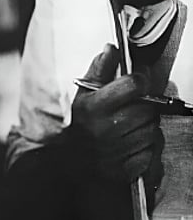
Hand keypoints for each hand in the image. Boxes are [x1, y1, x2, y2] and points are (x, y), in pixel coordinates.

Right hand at [71, 43, 162, 183]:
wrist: (67, 163)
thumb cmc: (78, 125)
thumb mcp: (82, 94)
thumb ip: (98, 70)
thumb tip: (111, 49)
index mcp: (95, 107)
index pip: (134, 85)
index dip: (142, 79)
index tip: (140, 80)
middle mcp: (106, 128)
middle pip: (148, 109)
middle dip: (145, 107)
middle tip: (134, 108)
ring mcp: (117, 151)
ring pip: (152, 131)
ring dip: (146, 128)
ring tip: (131, 127)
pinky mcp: (124, 170)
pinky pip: (150, 154)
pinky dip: (146, 149)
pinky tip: (132, 145)